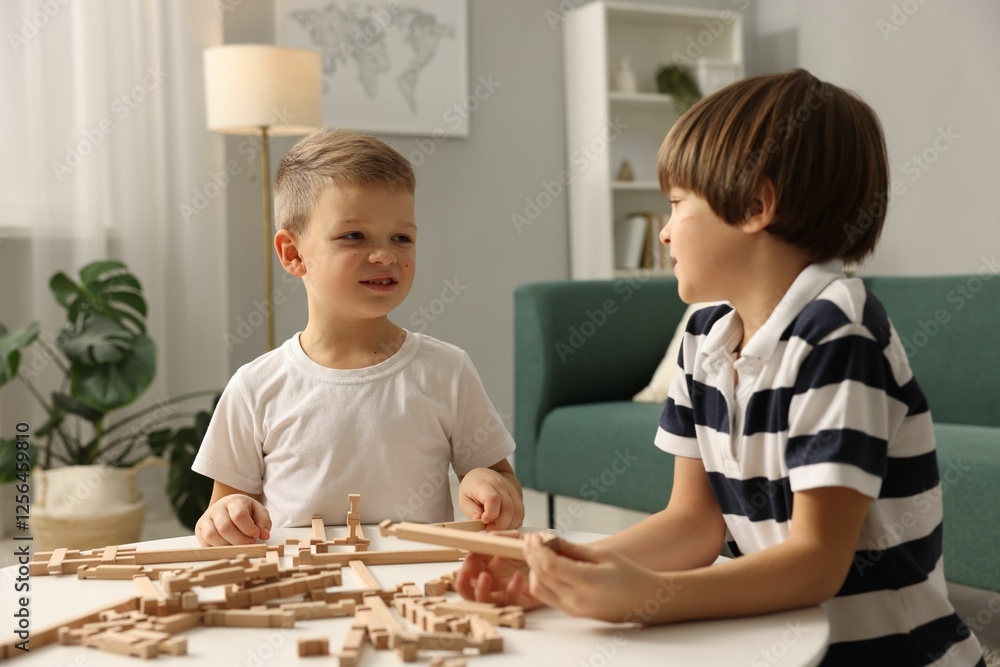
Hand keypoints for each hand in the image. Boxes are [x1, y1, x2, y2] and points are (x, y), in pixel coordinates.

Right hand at [195, 494, 271, 545]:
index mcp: (234, 501)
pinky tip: (228, 546)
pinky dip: (217, 548)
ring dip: (228, 546)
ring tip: (238, 546)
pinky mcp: (199, 529)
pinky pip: (205, 543)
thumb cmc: (246, 512)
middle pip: (225, 527)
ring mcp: (206, 518)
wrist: (228, 509)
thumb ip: (264, 522)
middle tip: (249, 544)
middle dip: (240, 540)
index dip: (248, 528)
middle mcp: (217, 508)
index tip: (256, 535)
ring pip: (212, 536)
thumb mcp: (259, 512)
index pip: (238, 515)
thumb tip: (264, 535)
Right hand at [455, 532, 540, 608]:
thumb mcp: (516, 538)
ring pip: (484, 601)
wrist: (555, 559)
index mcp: (489, 567)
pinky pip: (510, 601)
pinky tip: (518, 577)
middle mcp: (494, 582)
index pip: (469, 570)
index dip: (466, 564)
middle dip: (463, 583)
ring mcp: (505, 592)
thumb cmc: (535, 550)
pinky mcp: (520, 601)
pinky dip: (511, 589)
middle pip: (468, 590)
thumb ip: (500, 537)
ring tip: (486, 576)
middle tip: (466, 572)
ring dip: (480, 590)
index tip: (470, 553)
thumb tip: (484, 537)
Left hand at [458, 467, 524, 530]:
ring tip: (496, 527)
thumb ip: (471, 511)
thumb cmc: (472, 488)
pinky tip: (503, 524)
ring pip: (518, 512)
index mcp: (483, 484)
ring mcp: (511, 490)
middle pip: (509, 508)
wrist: (484, 474)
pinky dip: (514, 522)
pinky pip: (521, 513)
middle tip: (489, 529)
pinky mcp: (517, 496)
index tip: (484, 520)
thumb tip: (480, 521)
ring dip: (509, 525)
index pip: (493, 498)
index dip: (491, 513)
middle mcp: (500, 485)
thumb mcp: (464, 499)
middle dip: (500, 524)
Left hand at [523, 533, 673, 623]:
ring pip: (540, 589)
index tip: (534, 535)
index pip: (550, 565)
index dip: (538, 549)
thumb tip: (549, 539)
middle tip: (532, 540)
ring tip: (538, 551)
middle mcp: (577, 600)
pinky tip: (546, 566)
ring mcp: (574, 609)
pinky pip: (548, 597)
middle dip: (532, 556)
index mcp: (587, 582)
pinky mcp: (573, 613)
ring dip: (534, 569)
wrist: (646, 601)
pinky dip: (541, 580)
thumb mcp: (603, 555)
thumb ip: (573, 549)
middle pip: (541, 576)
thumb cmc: (630, 575)